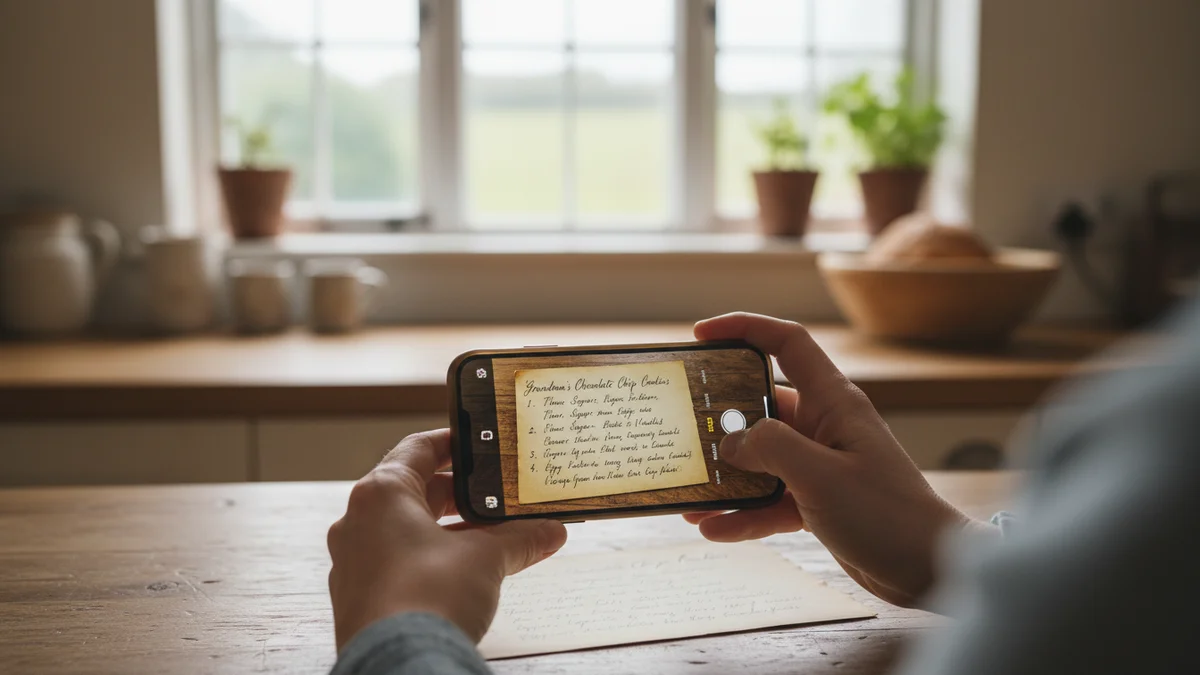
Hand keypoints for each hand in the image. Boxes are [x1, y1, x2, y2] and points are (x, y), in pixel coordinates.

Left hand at [327, 429, 567, 649]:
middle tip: (496, 497)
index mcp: (381, 495)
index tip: (479, 446)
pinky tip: (464, 574)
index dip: (453, 444)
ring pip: (405, 531)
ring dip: (448, 531)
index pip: (418, 448)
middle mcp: (357, 522)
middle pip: (414, 492)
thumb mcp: (486, 558)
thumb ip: (519, 539)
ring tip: (490, 538)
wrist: (400, 664)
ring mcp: (354, 562)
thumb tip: (550, 531)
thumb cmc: (431, 598)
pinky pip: (397, 563)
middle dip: (460, 497)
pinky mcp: (359, 598)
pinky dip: (431, 560)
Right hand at [684, 313, 985, 606]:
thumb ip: (770, 448)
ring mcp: (820, 464)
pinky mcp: (818, 500)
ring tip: (690, 491)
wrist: (928, 568)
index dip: (744, 328)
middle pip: (761, 406)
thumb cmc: (888, 515)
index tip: (702, 335)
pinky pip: (769, 498)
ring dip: (726, 475)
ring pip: (760, 458)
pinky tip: (713, 528)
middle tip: (683, 429)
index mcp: (833, 402)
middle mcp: (825, 426)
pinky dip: (743, 512)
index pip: (786, 343)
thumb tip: (729, 444)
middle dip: (720, 418)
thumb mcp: (821, 475)